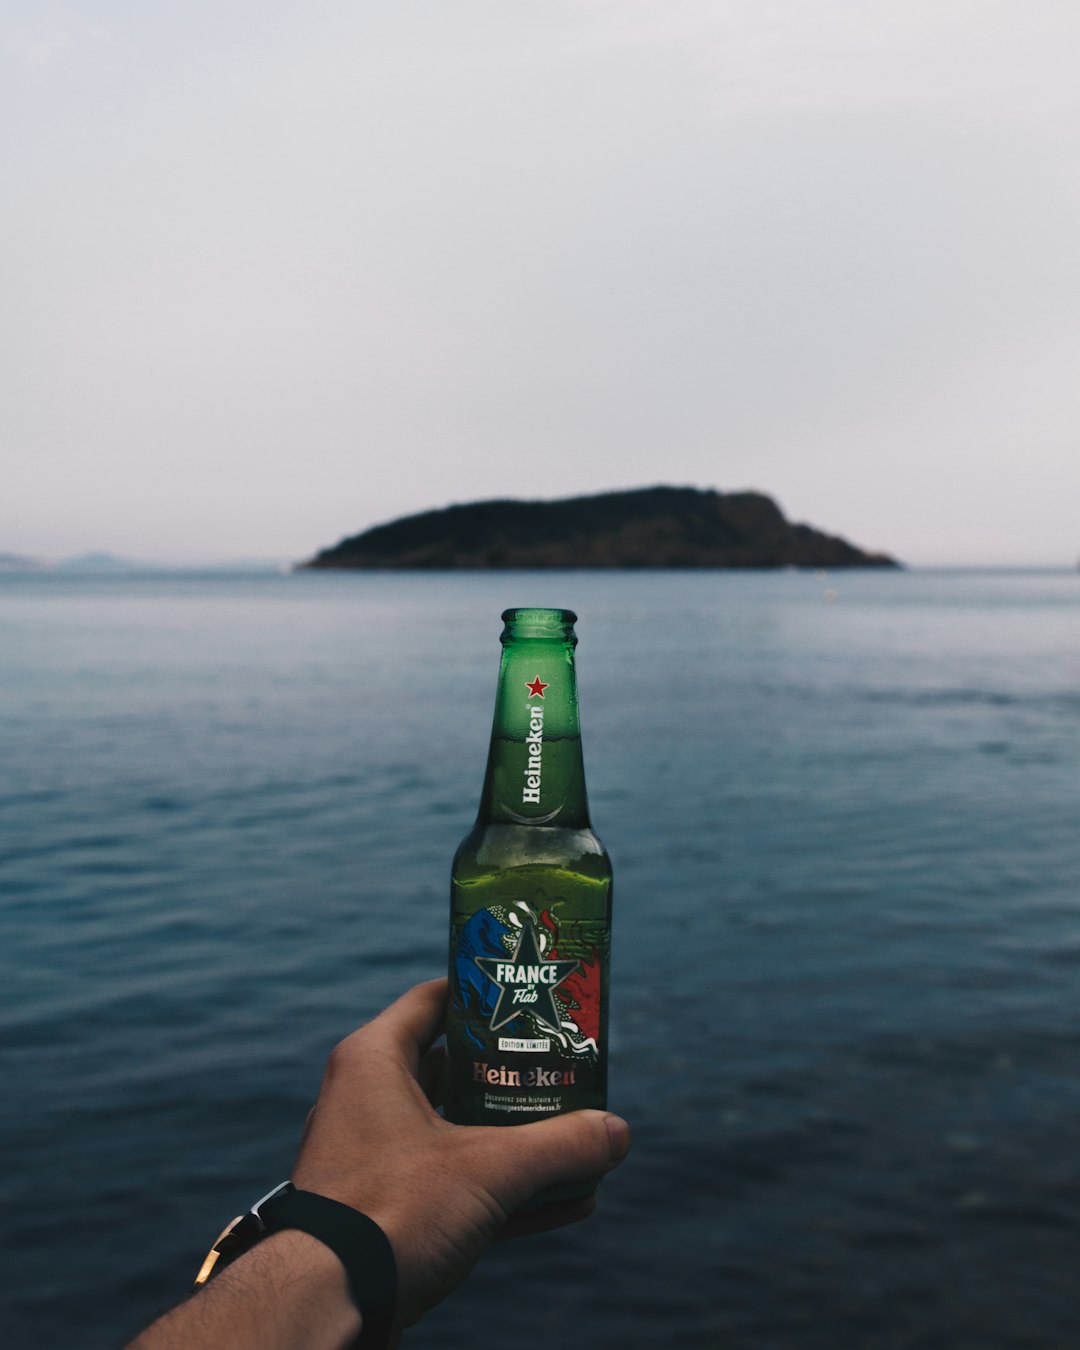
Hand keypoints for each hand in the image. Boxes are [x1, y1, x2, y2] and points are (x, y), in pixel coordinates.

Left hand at [292, 977, 630, 1327]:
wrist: (323, 1308)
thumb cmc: (390, 1214)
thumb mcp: (490, 1169)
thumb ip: (560, 1146)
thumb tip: (618, 1133)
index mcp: (375, 1061)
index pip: (436, 1001)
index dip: (487, 993)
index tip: (534, 995)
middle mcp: (368, 1101)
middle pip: (455, 1070)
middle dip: (516, 1078)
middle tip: (567, 1071)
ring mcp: (374, 1159)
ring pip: (459, 1134)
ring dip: (519, 1143)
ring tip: (579, 1142)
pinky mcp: (385, 1212)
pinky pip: (456, 1187)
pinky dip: (506, 1194)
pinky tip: (567, 1204)